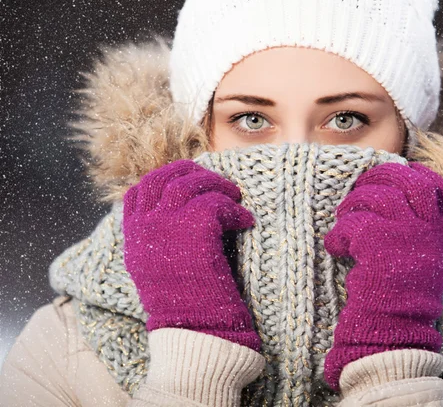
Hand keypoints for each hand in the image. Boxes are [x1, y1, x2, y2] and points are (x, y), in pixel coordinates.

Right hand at [122, 159, 259, 350]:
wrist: (194, 334)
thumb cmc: (185, 306)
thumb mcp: (158, 269)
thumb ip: (160, 239)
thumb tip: (182, 211)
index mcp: (133, 238)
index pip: (139, 191)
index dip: (165, 179)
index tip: (189, 181)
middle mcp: (144, 228)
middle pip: (163, 178)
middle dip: (192, 172)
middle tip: (216, 182)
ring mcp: (166, 227)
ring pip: (190, 184)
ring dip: (217, 186)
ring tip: (235, 198)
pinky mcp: (195, 232)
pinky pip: (217, 204)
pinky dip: (235, 209)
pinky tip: (246, 222)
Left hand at [323, 162, 442, 389]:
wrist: (395, 329)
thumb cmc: (402, 294)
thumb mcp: (424, 258)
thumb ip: (417, 229)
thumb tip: (393, 196)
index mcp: (441, 234)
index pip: (440, 189)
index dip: (419, 174)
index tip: (400, 174)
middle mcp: (429, 231)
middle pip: (408, 181)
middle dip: (380, 176)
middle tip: (361, 187)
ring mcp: (406, 237)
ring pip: (377, 196)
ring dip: (353, 203)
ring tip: (344, 219)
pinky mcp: (378, 246)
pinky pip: (353, 223)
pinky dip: (338, 234)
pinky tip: (335, 247)